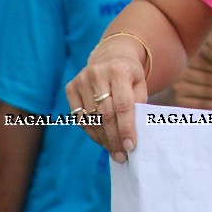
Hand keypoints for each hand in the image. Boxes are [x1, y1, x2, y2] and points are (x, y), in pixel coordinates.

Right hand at [64, 36, 148, 162]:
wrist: (111, 56)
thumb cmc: (130, 76)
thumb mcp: (140, 85)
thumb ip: (137, 106)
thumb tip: (131, 137)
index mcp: (120, 70)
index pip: (122, 106)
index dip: (126, 128)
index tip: (130, 146)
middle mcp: (98, 73)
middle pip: (106, 115)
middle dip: (114, 138)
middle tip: (121, 155)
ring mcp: (82, 79)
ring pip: (92, 119)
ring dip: (103, 138)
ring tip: (113, 150)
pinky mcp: (71, 86)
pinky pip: (80, 117)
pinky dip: (91, 132)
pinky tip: (101, 140)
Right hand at [172, 44, 211, 110]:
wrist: (164, 82)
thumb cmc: (188, 68)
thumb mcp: (195, 57)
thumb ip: (210, 56)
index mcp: (185, 58)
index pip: (209, 63)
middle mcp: (180, 73)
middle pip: (210, 79)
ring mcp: (178, 88)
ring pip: (208, 92)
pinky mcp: (178, 102)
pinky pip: (203, 103)